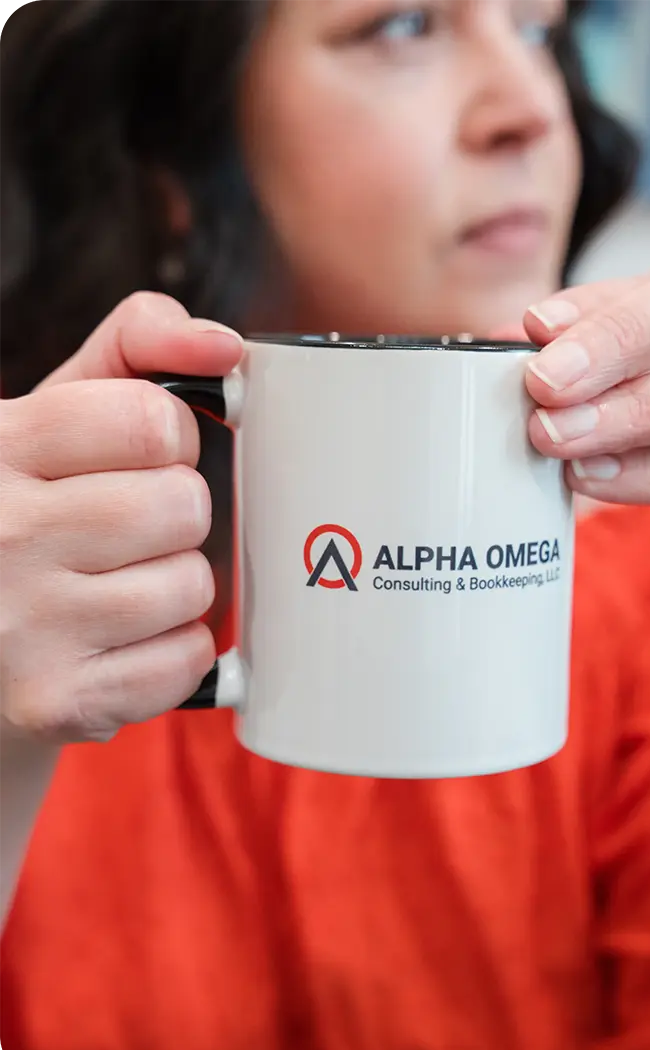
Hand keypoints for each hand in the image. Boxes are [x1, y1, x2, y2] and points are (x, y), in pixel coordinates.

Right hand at [0, 293, 243, 742]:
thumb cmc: (28, 512)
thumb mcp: (53, 414)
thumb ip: (135, 348)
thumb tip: (223, 346)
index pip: (149, 420)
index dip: (171, 435)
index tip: (149, 452)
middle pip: (180, 505)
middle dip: (180, 512)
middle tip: (136, 526)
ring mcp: (22, 625)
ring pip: (192, 584)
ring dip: (180, 583)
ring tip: (125, 585)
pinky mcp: (56, 700)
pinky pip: (187, 659)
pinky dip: (179, 649)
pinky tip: (129, 638)